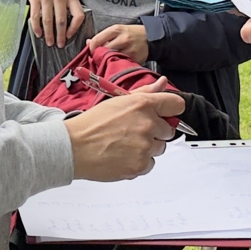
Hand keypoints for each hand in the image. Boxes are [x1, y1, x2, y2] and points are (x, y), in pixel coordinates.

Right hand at [29, 0, 86, 47]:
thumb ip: (73, 11)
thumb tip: (69, 33)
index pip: (77, 15)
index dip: (74, 29)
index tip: (68, 36)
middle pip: (61, 20)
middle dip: (60, 35)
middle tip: (59, 44)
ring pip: (48, 20)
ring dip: (48, 34)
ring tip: (49, 42)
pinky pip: (35, 16)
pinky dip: (37, 27)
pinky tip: (39, 34)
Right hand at [65, 89, 184, 180]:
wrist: (74, 147)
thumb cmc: (92, 124)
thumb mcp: (119, 100)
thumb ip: (145, 93)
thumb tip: (163, 84)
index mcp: (143, 104)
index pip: (176, 105)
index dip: (171, 110)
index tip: (165, 115)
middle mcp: (148, 124)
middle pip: (168, 130)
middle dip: (155, 132)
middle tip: (134, 132)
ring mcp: (145, 146)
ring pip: (159, 148)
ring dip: (147, 148)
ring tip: (125, 145)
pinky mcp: (140, 165)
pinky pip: (150, 164)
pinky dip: (139, 162)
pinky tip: (123, 156)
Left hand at [90, 24, 149, 63]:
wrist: (151, 37)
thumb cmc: (131, 33)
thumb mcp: (117, 30)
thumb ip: (103, 36)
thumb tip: (88, 43)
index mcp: (116, 30)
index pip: (97, 40)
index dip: (91, 48)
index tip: (91, 52)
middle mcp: (123, 39)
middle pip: (103, 51)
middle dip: (98, 56)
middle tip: (98, 58)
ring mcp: (130, 50)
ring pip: (112, 59)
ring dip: (108, 62)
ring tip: (108, 61)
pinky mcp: (135, 59)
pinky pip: (122, 64)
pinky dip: (118, 65)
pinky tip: (118, 64)